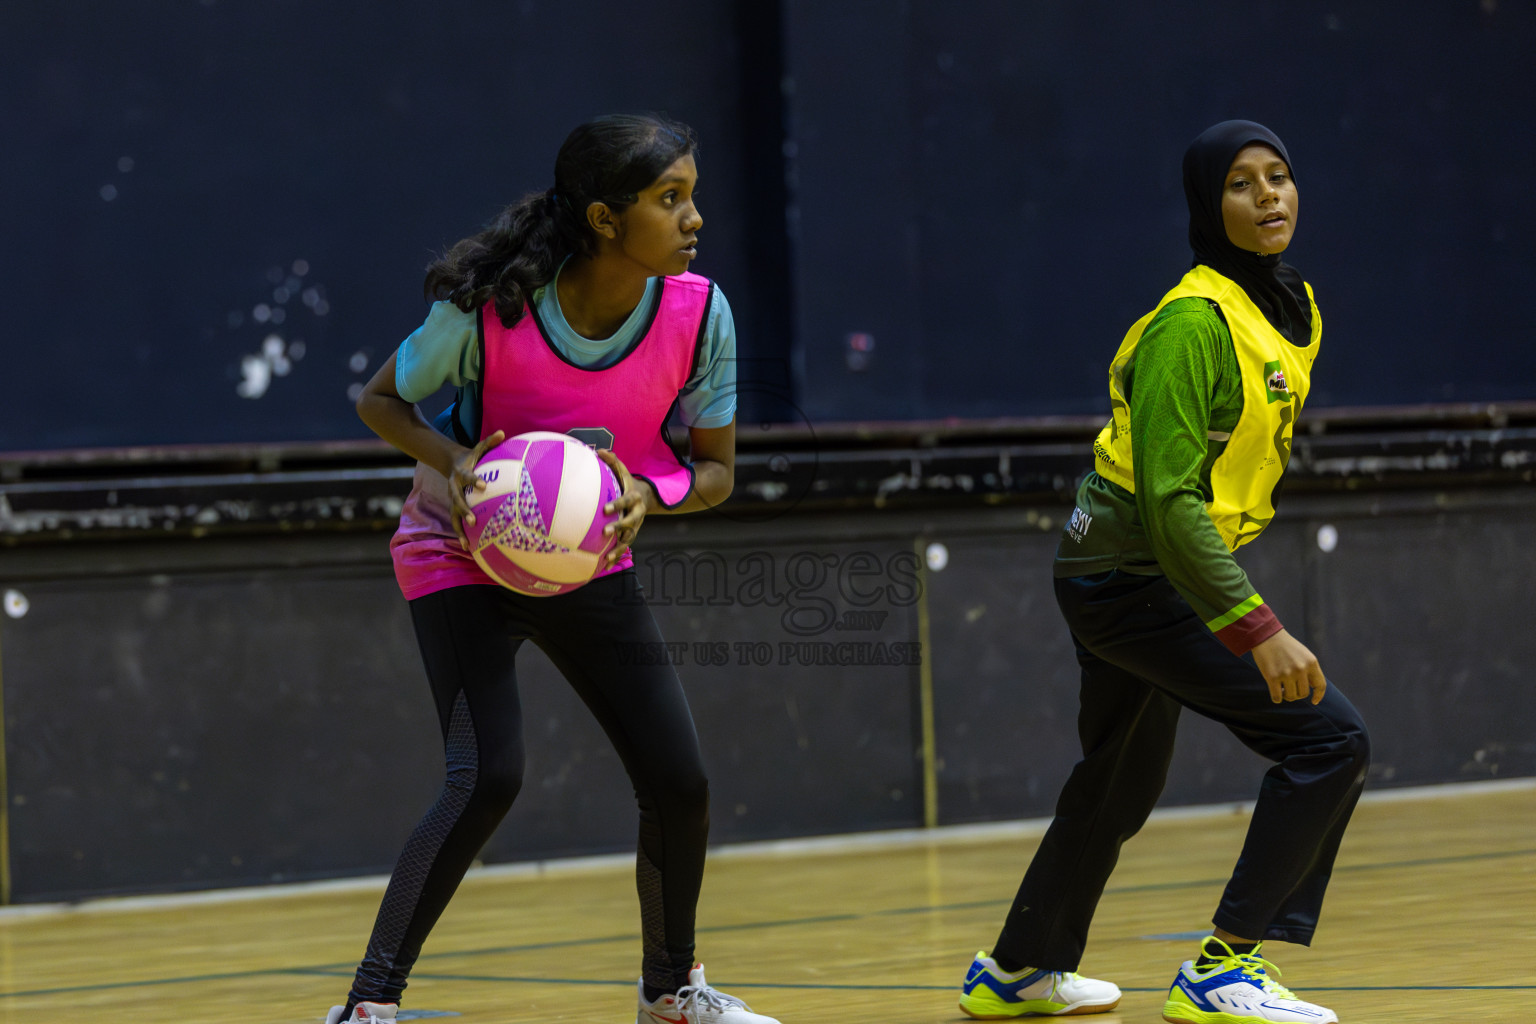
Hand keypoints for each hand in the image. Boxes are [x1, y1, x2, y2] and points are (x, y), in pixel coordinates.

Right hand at [448, 430, 504, 550]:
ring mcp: (453, 501)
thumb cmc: (472, 458)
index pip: (469, 477)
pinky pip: (457, 523)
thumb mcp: (478, 448)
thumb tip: (502, 432)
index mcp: (461, 475)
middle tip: (474, 520)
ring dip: (460, 530)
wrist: (452, 464)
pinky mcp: (454, 509)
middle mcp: (455, 489)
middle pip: (458, 501)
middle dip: (465, 511)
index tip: (484, 485)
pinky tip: (468, 548)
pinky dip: (462, 535)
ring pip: (454, 517)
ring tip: (466, 544)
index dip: (475, 480)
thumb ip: (490, 442)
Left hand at [596, 448, 651, 567]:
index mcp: (633, 497)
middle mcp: (637, 513)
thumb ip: (612, 462)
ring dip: (619, 549)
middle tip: (605, 533)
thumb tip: (598, 450)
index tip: (606, 510)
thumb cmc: (628, 483)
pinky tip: (604, 567)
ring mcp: (635, 526)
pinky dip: (616, 557)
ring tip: (608, 558)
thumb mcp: (623, 471)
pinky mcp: (631, 535)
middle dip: (619, 528)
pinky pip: (624, 547)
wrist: (646, 497)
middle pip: (630, 522)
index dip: (617, 505)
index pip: (625, 501)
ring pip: (629, 539)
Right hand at [1251, 628, 1326, 704]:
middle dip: (1297, 694)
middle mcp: (1301, 669)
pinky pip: (1277, 697)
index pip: (1320, 685)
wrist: (1266, 636)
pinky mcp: (1272, 677)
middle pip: (1303, 694)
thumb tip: (1312, 688)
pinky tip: (1276, 693)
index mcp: (1311, 663)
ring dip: (1286, 696)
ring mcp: (1286, 673)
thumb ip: (1310, 669)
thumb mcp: (1304, 654)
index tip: (1314, 701)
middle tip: (1290, 688)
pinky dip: (1277, 698)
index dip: (1318, 696)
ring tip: (1282, 688)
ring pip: (1291, 697)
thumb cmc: (1285, 646)